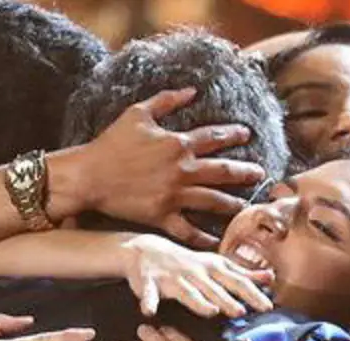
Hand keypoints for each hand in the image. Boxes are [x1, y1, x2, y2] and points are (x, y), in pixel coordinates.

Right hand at [75, 88, 266, 248]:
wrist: (88, 175)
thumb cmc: (111, 143)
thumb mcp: (137, 112)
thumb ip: (167, 100)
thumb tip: (191, 90)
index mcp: (178, 144)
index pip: (214, 137)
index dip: (233, 134)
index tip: (247, 134)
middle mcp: (182, 170)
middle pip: (223, 171)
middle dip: (245, 172)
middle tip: (260, 175)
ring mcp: (174, 195)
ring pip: (213, 201)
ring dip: (233, 204)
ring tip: (245, 207)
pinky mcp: (163, 216)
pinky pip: (189, 230)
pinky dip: (204, 238)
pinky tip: (217, 242)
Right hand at [121, 234, 272, 317]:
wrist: (146, 249)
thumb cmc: (188, 263)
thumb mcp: (217, 265)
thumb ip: (243, 274)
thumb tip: (271, 278)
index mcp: (213, 269)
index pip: (236, 282)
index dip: (252, 294)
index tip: (268, 306)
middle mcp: (196, 273)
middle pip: (215, 289)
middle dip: (228, 299)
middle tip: (242, 312)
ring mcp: (172, 278)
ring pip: (187, 291)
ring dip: (198, 301)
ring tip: (211, 312)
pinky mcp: (149, 282)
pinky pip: (149, 293)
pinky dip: (148, 301)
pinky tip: (149, 311)